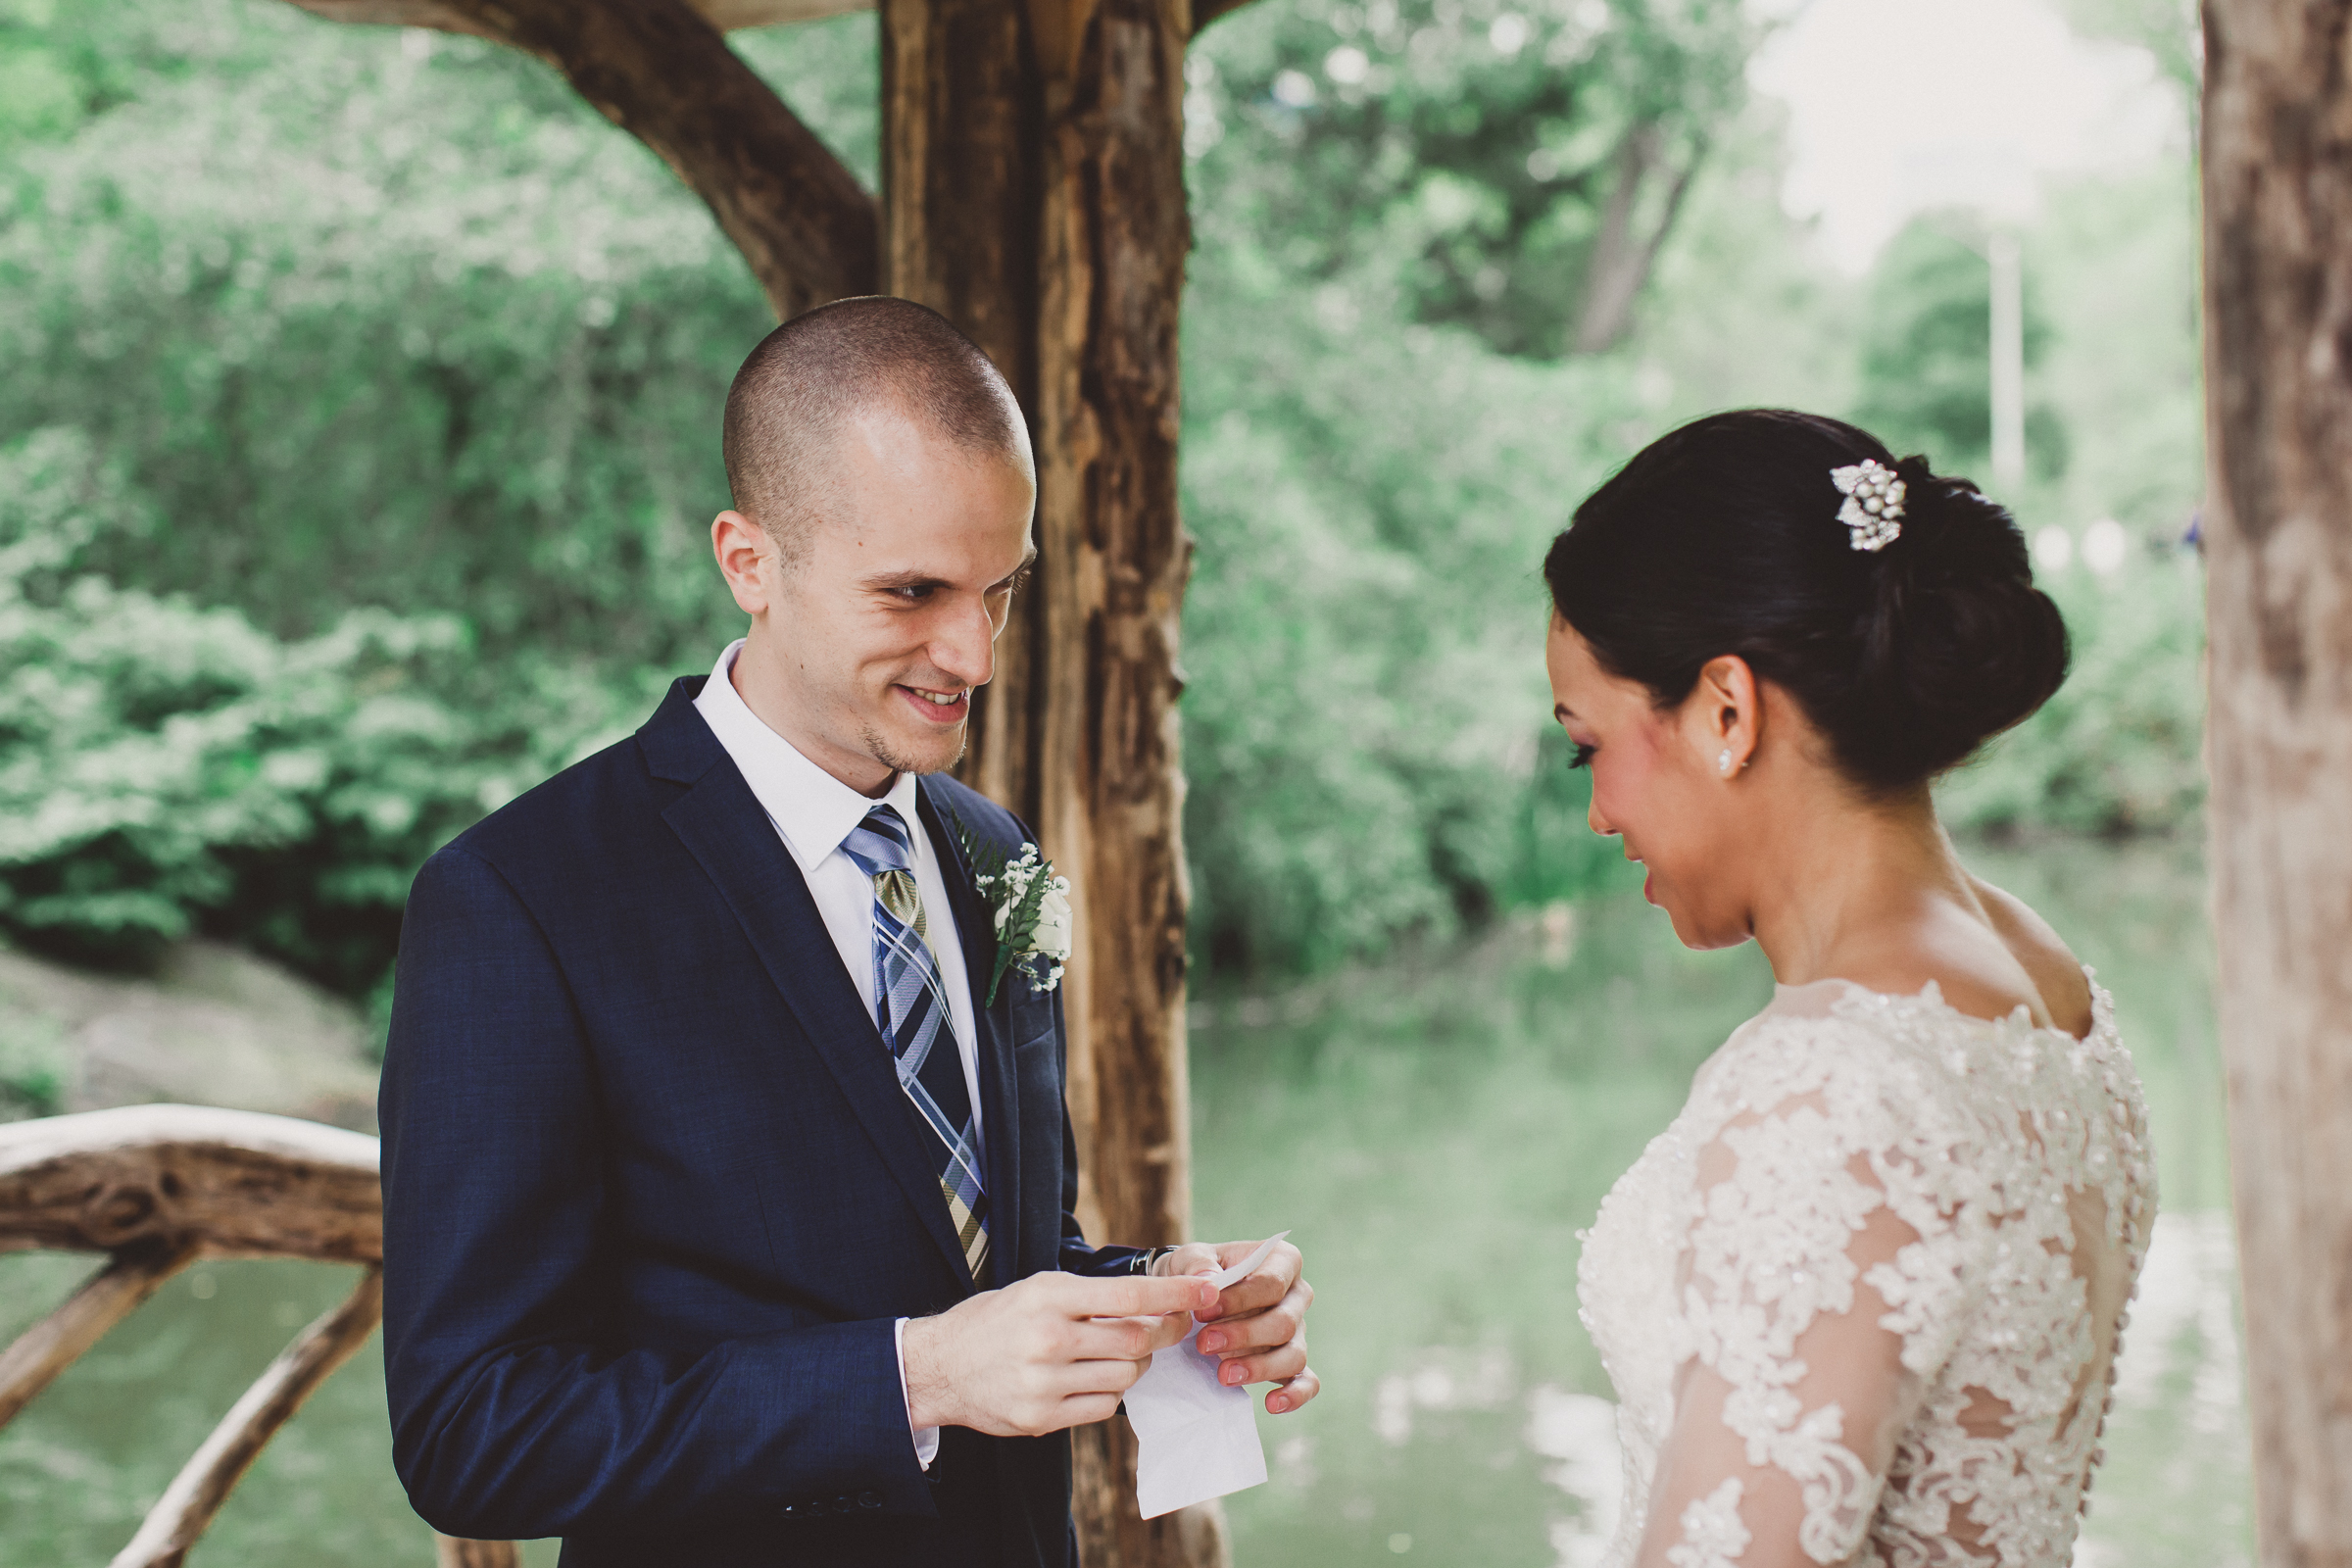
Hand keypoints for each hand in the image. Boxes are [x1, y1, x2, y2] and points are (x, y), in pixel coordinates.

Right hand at [900, 1271, 1215, 1436]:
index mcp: (1050, 1296)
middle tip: (1167, 1328)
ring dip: (1133, 1365)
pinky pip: (1103, 1407)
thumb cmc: (997, 1320)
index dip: (1176, 1293)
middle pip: (1137, 1341)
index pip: (1130, 1295)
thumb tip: (1156, 1304)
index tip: (1208, 1289)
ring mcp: (1045, 1382)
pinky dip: (1109, 1392)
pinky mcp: (1041, 1418)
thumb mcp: (1038, 1290)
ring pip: (1125, 1376)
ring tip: (1112, 1354)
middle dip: (1163, 1334)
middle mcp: (1049, 1338)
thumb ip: (1091, 1298)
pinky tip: (1091, 1379)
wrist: (940, 1367)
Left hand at [1152, 1238, 1318, 1414]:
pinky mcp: (1291, 1360)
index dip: (1239, 1301)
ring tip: (1223, 1375)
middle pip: (1284, 1322)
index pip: (1271, 1283)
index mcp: (1282, 1261)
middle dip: (1244, 1336)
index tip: (1203, 1313)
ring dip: (1259, 1368)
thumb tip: (1209, 1283)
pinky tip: (1271, 1404)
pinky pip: (1306, 1381)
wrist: (1194, 1296)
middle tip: (1204, 1344)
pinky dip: (1294, 1395)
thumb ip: (1197, 1265)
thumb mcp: (1190, 1259)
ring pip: (1294, 1354)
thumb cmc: (1197, 1273)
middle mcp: (1298, 1295)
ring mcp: (1298, 1330)